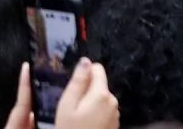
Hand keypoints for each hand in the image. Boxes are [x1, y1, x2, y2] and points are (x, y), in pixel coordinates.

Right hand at [3, 60, 119, 128]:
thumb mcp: (67, 106)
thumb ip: (77, 81)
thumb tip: (85, 60)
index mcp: (101, 93)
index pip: (97, 68)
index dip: (83, 73)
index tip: (72, 85)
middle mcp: (112, 101)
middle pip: (98, 84)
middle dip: (85, 90)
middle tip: (71, 105)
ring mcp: (115, 113)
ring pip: (100, 98)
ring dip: (89, 103)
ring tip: (76, 117)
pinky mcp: (113, 123)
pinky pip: (103, 110)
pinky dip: (94, 113)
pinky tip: (84, 124)